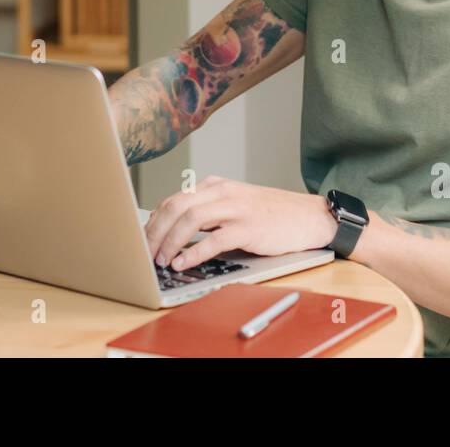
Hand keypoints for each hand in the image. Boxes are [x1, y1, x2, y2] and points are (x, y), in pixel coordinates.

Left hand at [144, 175, 337, 270]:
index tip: (142, 241)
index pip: (173, 200)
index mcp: (215, 186)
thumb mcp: (234, 205)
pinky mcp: (249, 228)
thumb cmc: (270, 215)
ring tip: (160, 260)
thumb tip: (173, 233)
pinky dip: (194, 252)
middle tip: (144, 254)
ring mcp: (236, 208)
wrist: (308, 217)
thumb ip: (208, 214)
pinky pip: (214, 239)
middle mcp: (222, 192)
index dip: (153, 222)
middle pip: (176, 206)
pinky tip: (183, 263)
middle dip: (154, 232)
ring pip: (190, 219)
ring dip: (170, 241)